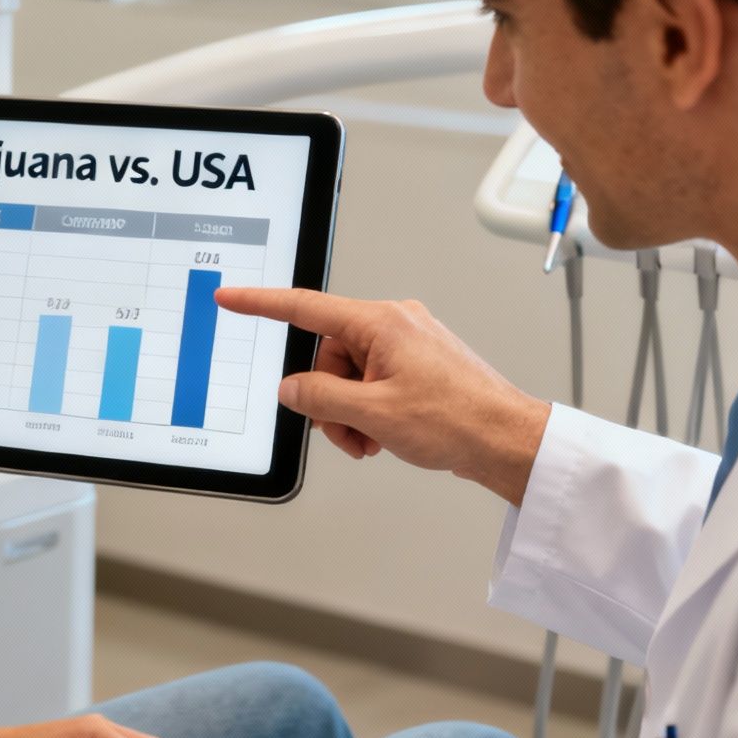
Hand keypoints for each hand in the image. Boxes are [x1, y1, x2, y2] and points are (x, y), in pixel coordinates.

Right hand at [214, 288, 550, 504]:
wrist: (506, 440)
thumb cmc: (458, 419)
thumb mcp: (372, 413)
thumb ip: (319, 397)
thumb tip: (291, 389)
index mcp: (381, 323)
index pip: (304, 307)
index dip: (260, 303)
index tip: (231, 298)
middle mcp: (394, 325)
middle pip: (326, 356)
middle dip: (327, 399)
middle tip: (348, 430)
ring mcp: (406, 345)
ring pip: (346, 376)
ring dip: (348, 412)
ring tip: (371, 438)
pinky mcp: (415, 365)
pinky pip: (370, 383)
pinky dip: (367, 411)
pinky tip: (383, 434)